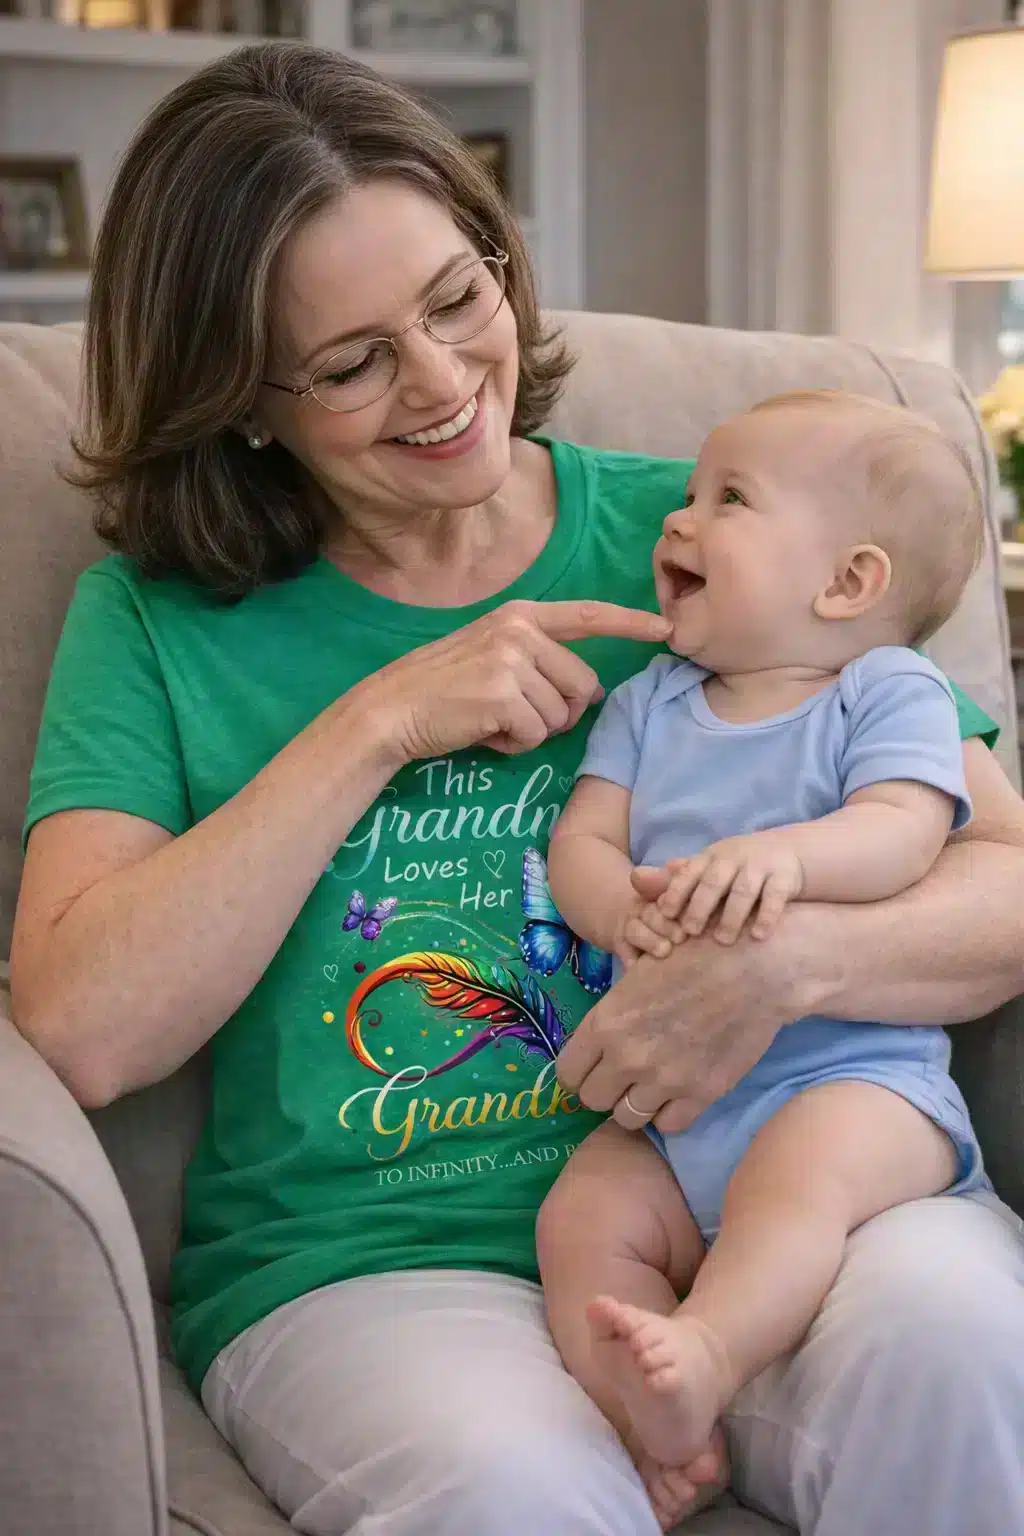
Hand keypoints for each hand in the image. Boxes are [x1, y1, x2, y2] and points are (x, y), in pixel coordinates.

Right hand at [363, 599, 670, 763]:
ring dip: (533, 731)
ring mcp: (511, 660)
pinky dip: (514, 744)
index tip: (664, 628)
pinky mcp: (503, 695)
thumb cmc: (442, 689)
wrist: (392, 709)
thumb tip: (591, 691)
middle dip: (559, 711)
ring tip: (492, 721)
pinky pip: (536, 734)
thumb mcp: (492, 656)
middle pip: (582, 684)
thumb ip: (540, 661)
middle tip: (514, 715)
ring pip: (561, 714)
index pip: (588, 616)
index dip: (630, 623)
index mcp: (520, 615)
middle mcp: (519, 631)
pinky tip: (484, 732)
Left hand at [557, 873, 838, 1132]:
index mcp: (606, 1023)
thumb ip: (614, 1013)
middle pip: (593, 1100)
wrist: (755, 968)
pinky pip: (668, 1125)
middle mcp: (628, 1056)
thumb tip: (599, 1038)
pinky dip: (668, 1112)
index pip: (568, 1073)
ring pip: (626, 1118)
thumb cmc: (695, 956)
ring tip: (649, 1085)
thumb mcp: (639, 974)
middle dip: (604, 1089)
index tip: (591, 1068)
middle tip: (622, 1076)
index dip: (578, 1072)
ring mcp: (664, 1079)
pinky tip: (676, 1092)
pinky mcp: (700, 1094)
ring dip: (634, 1104)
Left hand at [654, 836, 803, 944]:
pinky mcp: (785, 876)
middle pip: (714, 881)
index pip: (689, 872)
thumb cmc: (740, 867)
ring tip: (723, 940)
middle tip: (688, 932)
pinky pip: (775, 897)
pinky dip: (767, 916)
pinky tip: (758, 936)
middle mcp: (734, 858)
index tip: (665, 913)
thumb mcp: (709, 867)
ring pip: (743, 890)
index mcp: (711, 857)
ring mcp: (761, 865)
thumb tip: (636, 879)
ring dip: (732, 915)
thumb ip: (677, 877)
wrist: (790, 852)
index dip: (676, 891)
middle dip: (700, 906)